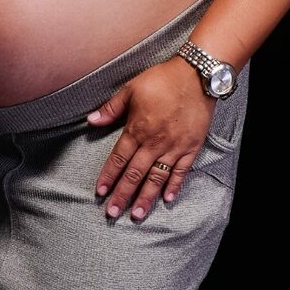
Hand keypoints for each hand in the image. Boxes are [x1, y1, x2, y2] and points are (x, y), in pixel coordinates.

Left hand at [87, 58, 214, 220]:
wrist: (198, 75)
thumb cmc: (163, 79)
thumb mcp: (131, 88)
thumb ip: (111, 108)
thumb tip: (91, 120)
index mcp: (137, 129)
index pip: (118, 159)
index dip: (108, 176)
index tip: (100, 193)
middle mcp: (154, 142)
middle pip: (135, 174)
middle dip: (123, 195)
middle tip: (113, 214)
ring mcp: (174, 147)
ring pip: (156, 177)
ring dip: (146, 197)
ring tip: (137, 214)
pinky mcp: (191, 146)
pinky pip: (181, 170)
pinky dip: (174, 185)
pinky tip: (167, 199)